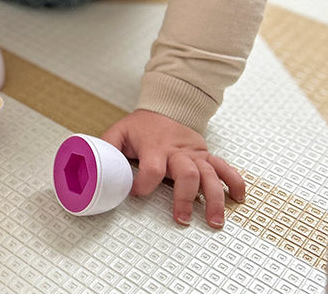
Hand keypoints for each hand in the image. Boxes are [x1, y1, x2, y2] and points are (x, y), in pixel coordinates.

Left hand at [101, 109, 244, 227]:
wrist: (166, 106)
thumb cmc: (142, 125)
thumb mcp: (119, 132)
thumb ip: (106, 147)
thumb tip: (89, 163)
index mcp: (154, 146)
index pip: (152, 168)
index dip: (143, 184)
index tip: (136, 193)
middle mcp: (177, 151)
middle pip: (187, 174)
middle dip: (185, 198)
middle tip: (181, 219)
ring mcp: (194, 154)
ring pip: (209, 175)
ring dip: (214, 199)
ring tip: (214, 221)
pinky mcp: (206, 155)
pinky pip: (225, 168)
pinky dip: (235, 182)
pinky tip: (238, 198)